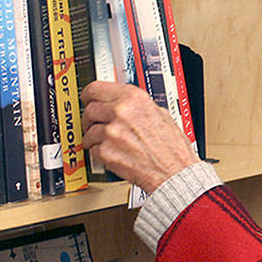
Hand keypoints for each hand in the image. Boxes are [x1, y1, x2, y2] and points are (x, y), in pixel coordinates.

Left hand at [80, 81, 198, 193]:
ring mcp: (111, 132)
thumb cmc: (173, 148)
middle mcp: (120, 112)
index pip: (96, 89)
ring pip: (89, 131)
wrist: (174, 172)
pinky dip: (100, 154)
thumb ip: (137, 106)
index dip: (89, 95)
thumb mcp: (161, 114)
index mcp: (134, 98)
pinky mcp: (106, 152)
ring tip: (107, 144)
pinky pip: (93, 150)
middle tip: (94, 124)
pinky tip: (113, 154)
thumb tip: (124, 103)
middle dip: (90, 119)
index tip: (87, 99)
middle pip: (89, 110)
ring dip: (94, 138)